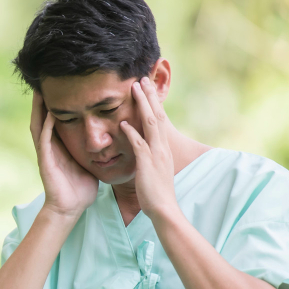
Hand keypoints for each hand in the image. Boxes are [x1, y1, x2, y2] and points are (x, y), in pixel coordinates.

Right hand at [29, 92, 98, 217]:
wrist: (70, 208)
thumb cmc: (80, 188)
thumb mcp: (88, 162)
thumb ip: (92, 149)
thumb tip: (109, 138)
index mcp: (59, 147)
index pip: (55, 120)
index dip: (56, 103)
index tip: (62, 86)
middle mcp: (50, 147)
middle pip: (43, 118)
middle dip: (42, 101)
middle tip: (45, 82)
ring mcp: (46, 154)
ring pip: (39, 126)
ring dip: (39, 110)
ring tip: (41, 92)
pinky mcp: (46, 162)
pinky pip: (45, 141)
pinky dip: (47, 127)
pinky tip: (50, 114)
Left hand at [119, 77, 179, 220]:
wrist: (164, 209)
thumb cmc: (157, 193)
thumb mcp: (155, 170)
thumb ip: (150, 157)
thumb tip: (144, 148)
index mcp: (163, 148)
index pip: (160, 120)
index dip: (153, 103)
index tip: (146, 89)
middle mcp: (162, 147)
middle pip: (157, 115)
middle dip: (149, 97)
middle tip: (142, 79)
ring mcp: (156, 154)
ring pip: (150, 124)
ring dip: (143, 106)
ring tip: (134, 89)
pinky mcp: (147, 164)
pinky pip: (139, 145)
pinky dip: (131, 133)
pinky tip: (123, 124)